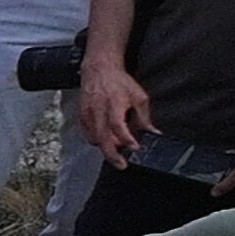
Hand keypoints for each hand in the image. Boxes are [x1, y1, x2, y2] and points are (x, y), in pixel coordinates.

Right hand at [78, 49, 154, 163]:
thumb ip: (144, 117)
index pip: (118, 127)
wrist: (99, 71)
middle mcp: (98, 111)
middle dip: (113, 155)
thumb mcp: (139, 97)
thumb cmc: (119, 82)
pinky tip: (107, 140)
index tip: (136, 148)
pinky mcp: (82, 117)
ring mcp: (88, 115)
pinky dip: (97, 140)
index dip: (127, 139)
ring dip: (106, 147)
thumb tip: (153, 133)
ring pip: (94, 139)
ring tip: (117, 150)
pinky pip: (88, 135)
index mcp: (113, 105)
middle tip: (122, 165)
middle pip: (103, 139)